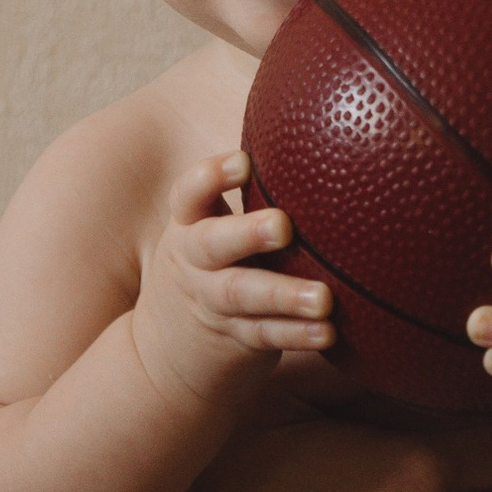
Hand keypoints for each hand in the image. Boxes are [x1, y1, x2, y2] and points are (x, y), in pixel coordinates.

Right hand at [127, 157, 335, 409]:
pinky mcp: (235, 338)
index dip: (212, 177)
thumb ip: (251, 196)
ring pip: (244, 295)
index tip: (244, 162)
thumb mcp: (211, 230)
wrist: (163, 355)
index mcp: (190, 226)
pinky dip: (297, 335)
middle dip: (246, 233)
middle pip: (213, 244)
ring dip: (284, 295)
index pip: (190, 194)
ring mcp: (212, 302)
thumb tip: (318, 135)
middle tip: (282, 226)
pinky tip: (328, 332)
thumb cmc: (212, 267)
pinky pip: (266, 335)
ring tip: (323, 298)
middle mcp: (195, 262)